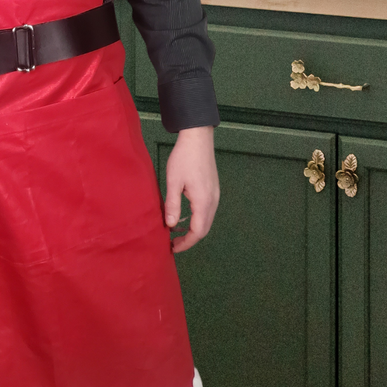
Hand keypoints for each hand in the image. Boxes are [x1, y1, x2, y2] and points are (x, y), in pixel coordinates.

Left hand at [165, 125, 218, 253]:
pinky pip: (207, 210)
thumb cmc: (184, 158)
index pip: (198, 232)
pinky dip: (197, 218)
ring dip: (193, 229)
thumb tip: (171, 225)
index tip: (173, 248)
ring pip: (206, 220)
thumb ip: (172, 204)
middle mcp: (213, 201)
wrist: (198, 138)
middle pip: (204, 229)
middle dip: (190, 239)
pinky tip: (185, 216)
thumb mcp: (173, 181)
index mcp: (203, 201)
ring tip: (176, 231)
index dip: (186, 243)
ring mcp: (215, 195)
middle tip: (173, 243)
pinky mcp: (213, 189)